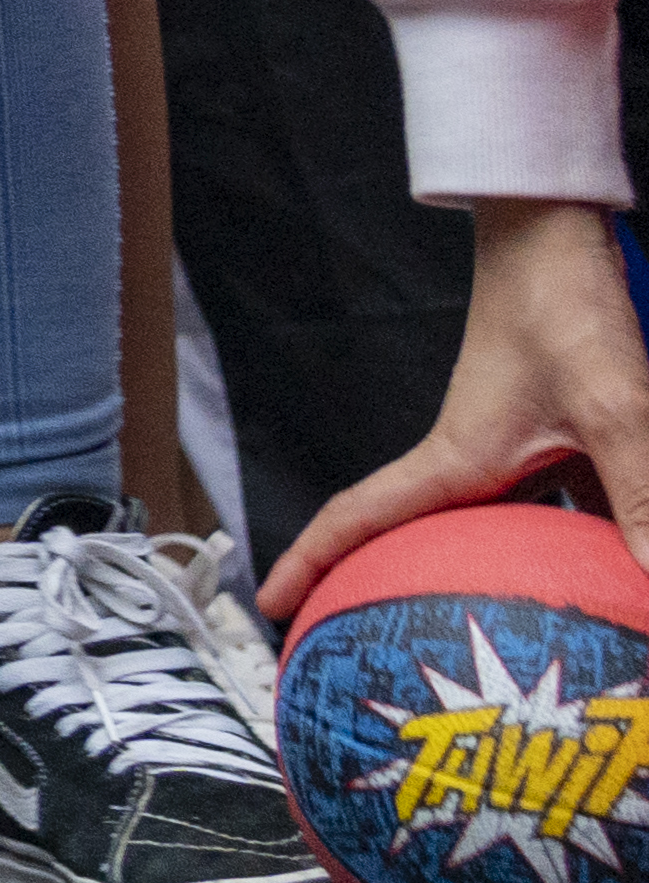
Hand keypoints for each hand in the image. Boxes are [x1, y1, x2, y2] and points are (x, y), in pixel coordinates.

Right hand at [265, 201, 648, 620]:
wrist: (564, 237)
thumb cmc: (564, 310)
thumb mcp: (613, 409)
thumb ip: (642, 501)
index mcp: (456, 459)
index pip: (361, 519)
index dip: (310, 563)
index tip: (271, 607)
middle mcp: (477, 462)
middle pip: (421, 540)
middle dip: (393, 590)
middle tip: (383, 645)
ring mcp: (519, 452)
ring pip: (498, 532)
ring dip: (494, 575)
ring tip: (515, 635)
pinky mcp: (561, 441)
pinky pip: (560, 512)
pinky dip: (577, 546)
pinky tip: (615, 573)